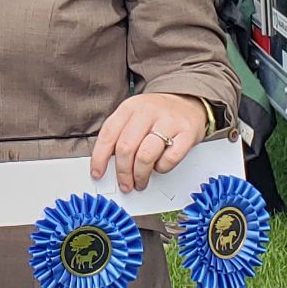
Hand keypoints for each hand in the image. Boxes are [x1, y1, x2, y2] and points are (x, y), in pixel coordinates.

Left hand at [89, 93, 209, 193]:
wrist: (188, 103)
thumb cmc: (157, 115)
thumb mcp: (134, 116)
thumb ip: (120, 135)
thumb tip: (106, 164)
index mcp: (130, 107)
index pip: (108, 134)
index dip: (100, 158)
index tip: (97, 173)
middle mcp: (147, 112)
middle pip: (126, 148)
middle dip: (123, 172)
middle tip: (125, 184)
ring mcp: (168, 121)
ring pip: (145, 156)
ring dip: (140, 175)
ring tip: (140, 181)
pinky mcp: (186, 133)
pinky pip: (169, 159)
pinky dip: (162, 168)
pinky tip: (159, 167)